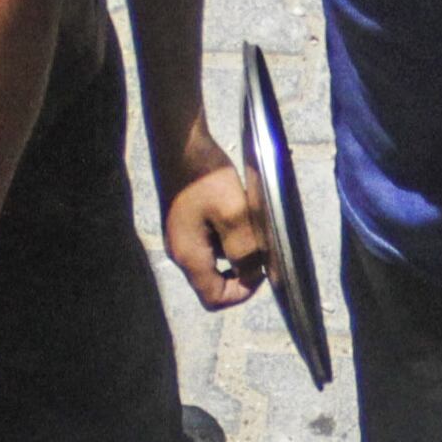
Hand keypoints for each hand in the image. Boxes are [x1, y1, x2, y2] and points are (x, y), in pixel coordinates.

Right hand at [159, 151, 268, 312]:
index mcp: (190, 256)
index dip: (243, 292)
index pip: (215, 299)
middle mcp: (180, 252)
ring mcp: (180, 237)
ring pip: (214, 261)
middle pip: (213, 282)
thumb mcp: (235, 213)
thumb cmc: (204, 175)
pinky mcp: (183, 221)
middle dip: (241, 270)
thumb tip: (253, 272)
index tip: (261, 269)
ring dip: (235, 249)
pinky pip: (209, 242)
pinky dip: (226, 234)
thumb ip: (245, 249)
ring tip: (249, 222)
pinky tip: (236, 210)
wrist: (179, 141)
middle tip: (259, 244)